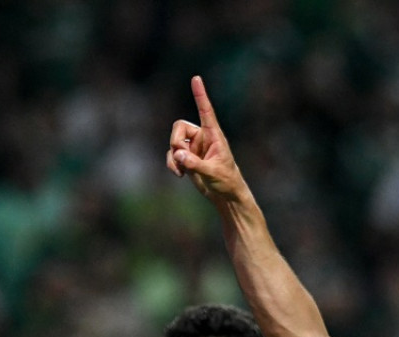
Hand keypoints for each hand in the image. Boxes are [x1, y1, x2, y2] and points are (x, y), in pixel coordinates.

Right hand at [166, 76, 248, 202]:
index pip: (206, 111)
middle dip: (175, 141)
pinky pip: (172, 155)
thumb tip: (178, 154)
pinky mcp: (187, 158)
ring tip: (181, 170)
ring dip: (173, 156)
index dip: (200, 95)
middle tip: (180, 155)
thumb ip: (195, 164)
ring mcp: (193, 147)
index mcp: (214, 135)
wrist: (225, 196)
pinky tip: (180, 174)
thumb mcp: (213, 173)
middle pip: (179, 126)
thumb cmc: (226, 181)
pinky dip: (172, 164)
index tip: (196, 78)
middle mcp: (202, 137)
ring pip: (173, 142)